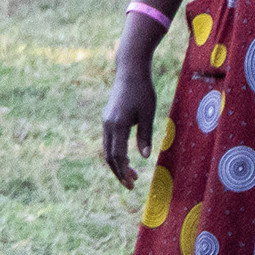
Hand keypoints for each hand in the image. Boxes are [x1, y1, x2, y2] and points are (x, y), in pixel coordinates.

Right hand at [100, 51, 159, 188]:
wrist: (130, 70)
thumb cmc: (143, 90)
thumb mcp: (148, 113)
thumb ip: (145, 135)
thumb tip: (144, 157)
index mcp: (117, 125)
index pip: (118, 155)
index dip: (123, 171)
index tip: (131, 184)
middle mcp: (108, 124)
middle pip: (109, 155)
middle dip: (119, 172)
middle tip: (131, 184)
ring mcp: (106, 121)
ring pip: (107, 149)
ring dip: (117, 163)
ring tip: (131, 173)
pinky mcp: (108, 117)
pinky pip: (108, 140)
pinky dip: (115, 152)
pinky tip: (126, 157)